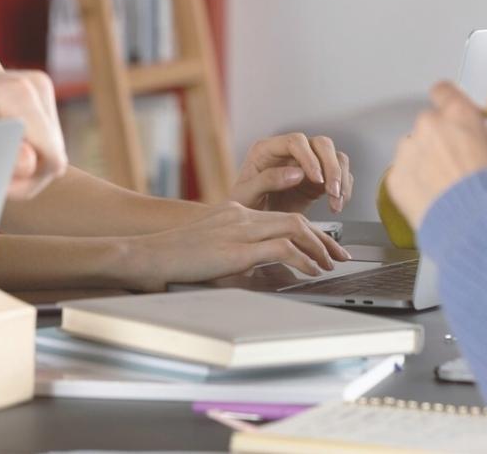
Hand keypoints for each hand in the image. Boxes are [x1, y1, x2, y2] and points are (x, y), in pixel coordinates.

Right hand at [120, 202, 352, 291]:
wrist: (147, 255)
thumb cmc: (173, 259)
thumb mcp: (211, 253)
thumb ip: (237, 256)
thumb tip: (264, 274)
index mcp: (234, 212)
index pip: (282, 216)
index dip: (309, 232)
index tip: (324, 248)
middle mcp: (240, 215)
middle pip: (295, 219)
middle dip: (324, 238)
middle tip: (339, 255)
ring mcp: (239, 229)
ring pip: (294, 228)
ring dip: (318, 247)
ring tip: (330, 264)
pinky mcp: (237, 248)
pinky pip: (282, 248)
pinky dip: (302, 259)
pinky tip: (311, 271)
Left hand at [230, 133, 353, 213]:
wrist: (250, 227)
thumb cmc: (243, 207)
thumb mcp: (246, 195)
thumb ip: (267, 180)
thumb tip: (296, 173)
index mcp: (268, 150)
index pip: (295, 141)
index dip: (309, 158)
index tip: (315, 179)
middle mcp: (290, 153)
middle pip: (321, 144)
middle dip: (332, 167)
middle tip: (333, 191)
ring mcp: (306, 165)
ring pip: (335, 157)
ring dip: (341, 179)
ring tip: (337, 201)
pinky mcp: (318, 181)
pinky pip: (340, 176)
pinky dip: (344, 189)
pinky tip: (337, 205)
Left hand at [384, 81, 486, 227]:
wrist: (482, 227)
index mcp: (458, 113)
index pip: (444, 90)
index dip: (451, 103)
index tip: (455, 115)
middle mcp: (429, 126)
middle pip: (430, 123)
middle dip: (442, 139)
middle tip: (460, 164)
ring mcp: (409, 151)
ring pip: (415, 150)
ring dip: (427, 162)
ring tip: (449, 187)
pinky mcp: (396, 177)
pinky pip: (404, 174)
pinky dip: (416, 184)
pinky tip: (436, 198)